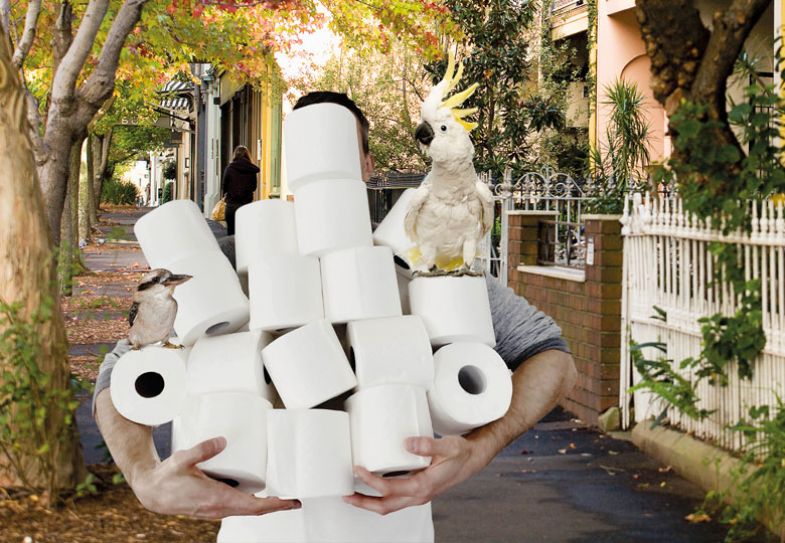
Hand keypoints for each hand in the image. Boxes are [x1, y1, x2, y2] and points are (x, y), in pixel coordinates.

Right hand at [132, 437, 300, 518]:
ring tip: (279, 496)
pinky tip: (255, 494)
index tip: (290, 501)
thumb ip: (203, 449)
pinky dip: (250, 503)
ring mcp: (215, 510)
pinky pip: (236, 507)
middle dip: (275, 505)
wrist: (152, 492)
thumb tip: (223, 441)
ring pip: (246, 510)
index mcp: (217, 498)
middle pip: (254, 510)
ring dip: (263, 505)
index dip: (275, 505)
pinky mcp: (212, 507)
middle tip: (292, 499)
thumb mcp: (183, 458)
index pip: (253, 506)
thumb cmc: (166, 477)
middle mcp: (219, 508)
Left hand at [343, 435, 487, 514]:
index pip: (390, 488)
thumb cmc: (461, 454)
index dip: (371, 481)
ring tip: (353, 494)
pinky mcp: (417, 490)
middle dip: (363, 503)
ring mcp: (417, 494)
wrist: (472, 459)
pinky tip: (372, 485)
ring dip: (370, 502)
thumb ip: (426, 445)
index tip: (359, 469)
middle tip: (346, 495)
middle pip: (385, 506)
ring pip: (389, 505)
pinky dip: (380, 496)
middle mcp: (419, 494)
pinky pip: (395, 498)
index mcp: (423, 485)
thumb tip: (407, 443)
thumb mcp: (446, 446)